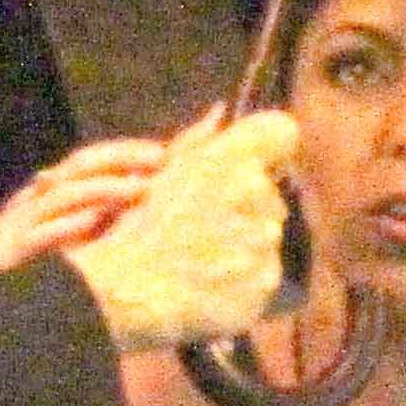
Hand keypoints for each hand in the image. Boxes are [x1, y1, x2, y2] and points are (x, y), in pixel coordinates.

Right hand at [0, 136, 176, 278]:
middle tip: (160, 158)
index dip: (125, 151)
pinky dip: (67, 224)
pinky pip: (42, 233)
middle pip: (81, 166)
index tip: (164, 151)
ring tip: (141, 188)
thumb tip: (137, 196)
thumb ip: (96, 213)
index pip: (91, 161)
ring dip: (106, 188)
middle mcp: (40, 197)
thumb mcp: (65, 229)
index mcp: (53, 190)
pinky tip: (92, 221)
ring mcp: (26, 220)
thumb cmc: (27, 254)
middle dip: (121, 157)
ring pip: (67, 194)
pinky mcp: (16, 249)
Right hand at [58, 108, 298, 352]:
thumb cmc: (135, 227)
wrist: (123, 292)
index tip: (251, 169)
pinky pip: (264, 276)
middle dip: (248, 208)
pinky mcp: (265, 283)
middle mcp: (257, 192)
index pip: (282, 133)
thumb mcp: (160, 173)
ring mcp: (264, 242)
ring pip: (269, 237)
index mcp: (232, 156)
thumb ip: (197, 140)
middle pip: (272, 195)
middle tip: (205, 228)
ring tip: (203, 261)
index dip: (268, 150)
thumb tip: (220, 112)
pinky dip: (244, 282)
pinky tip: (210, 285)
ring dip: (246, 246)